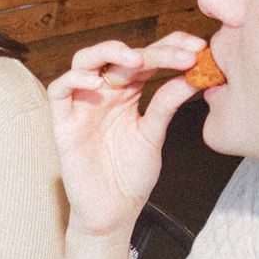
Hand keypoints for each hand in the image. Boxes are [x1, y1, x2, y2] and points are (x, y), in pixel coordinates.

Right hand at [48, 33, 208, 241]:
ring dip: (109, 52)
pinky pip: (58, 90)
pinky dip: (73, 79)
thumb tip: (193, 74)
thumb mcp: (154, 135)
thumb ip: (167, 104)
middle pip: (122, 56)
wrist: (113, 211)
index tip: (199, 48)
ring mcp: (83, 105)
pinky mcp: (63, 123)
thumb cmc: (130, 176)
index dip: (171, 46)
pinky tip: (97, 81)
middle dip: (153, 51)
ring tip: (137, 60)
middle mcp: (104, 93)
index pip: (147, 58)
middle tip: (182, 55)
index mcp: (128, 93)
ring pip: (85, 61)